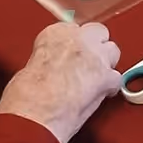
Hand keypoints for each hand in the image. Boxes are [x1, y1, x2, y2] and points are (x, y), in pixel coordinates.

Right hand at [0, 21, 126, 142]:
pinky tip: (103, 93)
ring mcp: (95, 57)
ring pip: (112, 51)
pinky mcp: (106, 77)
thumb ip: (49, 60)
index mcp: (55, 33)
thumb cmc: (26, 97)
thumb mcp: (29, 68)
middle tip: (88, 62)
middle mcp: (78, 39)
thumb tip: (53, 69)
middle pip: (97, 33)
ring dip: (106, 63)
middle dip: (95, 46)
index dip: (74, 44)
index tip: (71, 54)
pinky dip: (110, 87)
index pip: (73, 29)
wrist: (35, 113)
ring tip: (97, 77)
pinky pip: (116, 78)